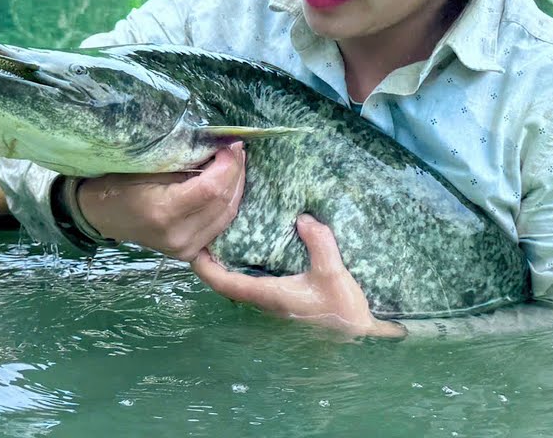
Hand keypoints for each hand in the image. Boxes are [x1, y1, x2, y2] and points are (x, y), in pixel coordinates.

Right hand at [76, 143, 245, 260]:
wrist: (100, 214)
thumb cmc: (119, 184)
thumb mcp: (148, 165)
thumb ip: (187, 160)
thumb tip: (221, 147)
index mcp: (164, 212)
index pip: (211, 189)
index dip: (227, 165)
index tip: (229, 144)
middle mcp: (178, 236)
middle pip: (224, 202)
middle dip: (235, 172)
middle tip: (236, 148)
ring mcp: (185, 248)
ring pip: (228, 214)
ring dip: (235, 186)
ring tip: (234, 162)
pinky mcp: (189, 251)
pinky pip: (220, 225)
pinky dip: (228, 202)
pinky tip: (228, 184)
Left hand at [192, 215, 406, 338]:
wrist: (360, 334)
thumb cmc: (342, 310)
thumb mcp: (333, 273)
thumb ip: (320, 244)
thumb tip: (303, 218)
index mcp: (269, 294)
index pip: (225, 283)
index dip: (205, 268)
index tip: (193, 250)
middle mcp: (267, 300)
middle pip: (228, 283)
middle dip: (214, 262)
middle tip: (209, 234)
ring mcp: (276, 302)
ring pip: (243, 283)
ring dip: (231, 264)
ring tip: (231, 236)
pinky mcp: (288, 300)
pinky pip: (259, 281)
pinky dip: (250, 266)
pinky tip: (262, 248)